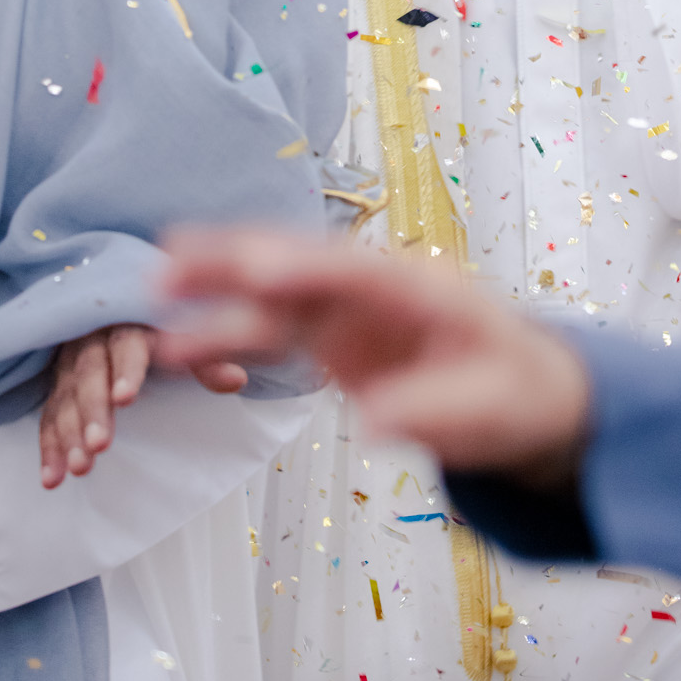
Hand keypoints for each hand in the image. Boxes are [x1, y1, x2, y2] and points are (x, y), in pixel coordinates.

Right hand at [39, 324, 248, 488]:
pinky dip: (48, 448)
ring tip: (80, 468)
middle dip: (93, 411)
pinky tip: (51, 479)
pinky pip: (48, 416)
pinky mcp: (58, 386)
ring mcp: (71, 364)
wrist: (121, 312)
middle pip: (90, 374)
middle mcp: (94, 340)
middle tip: (100, 446)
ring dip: (70, 434)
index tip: (126, 398)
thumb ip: (206, 358)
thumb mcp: (185, 337)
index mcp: (129, 323)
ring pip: (66, 398)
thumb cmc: (160, 329)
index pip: (127, 344)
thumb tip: (236, 379)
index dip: (127, 370)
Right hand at [156, 233, 592, 484]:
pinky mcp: (331, 337)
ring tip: (157, 293)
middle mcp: (376, 289)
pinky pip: (271, 328)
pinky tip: (179, 343)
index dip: (307, 270)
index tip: (259, 272)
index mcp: (424, 290)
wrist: (523, 392)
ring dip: (220, 290)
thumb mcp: (494, 409)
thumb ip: (437, 412)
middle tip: (176, 257)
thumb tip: (373, 422)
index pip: (360, 275)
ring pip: (274, 293)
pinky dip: (228, 330)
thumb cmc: (517, 392)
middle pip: (302, 265)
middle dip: (242, 259)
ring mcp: (349, 310)